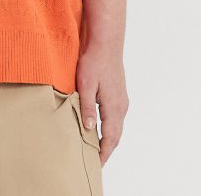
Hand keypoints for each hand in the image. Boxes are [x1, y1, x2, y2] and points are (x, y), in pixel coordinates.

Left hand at [76, 42, 128, 166]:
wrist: (105, 43)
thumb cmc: (94, 61)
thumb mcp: (85, 85)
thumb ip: (86, 107)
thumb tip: (88, 129)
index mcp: (113, 107)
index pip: (109, 138)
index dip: (103, 153)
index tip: (97, 164)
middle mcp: (121, 106)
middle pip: (115, 135)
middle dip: (106, 149)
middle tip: (95, 160)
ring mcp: (121, 99)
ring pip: (115, 125)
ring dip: (107, 137)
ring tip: (95, 147)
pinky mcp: (118, 93)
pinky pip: (114, 116)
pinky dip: (108, 126)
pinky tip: (98, 125)